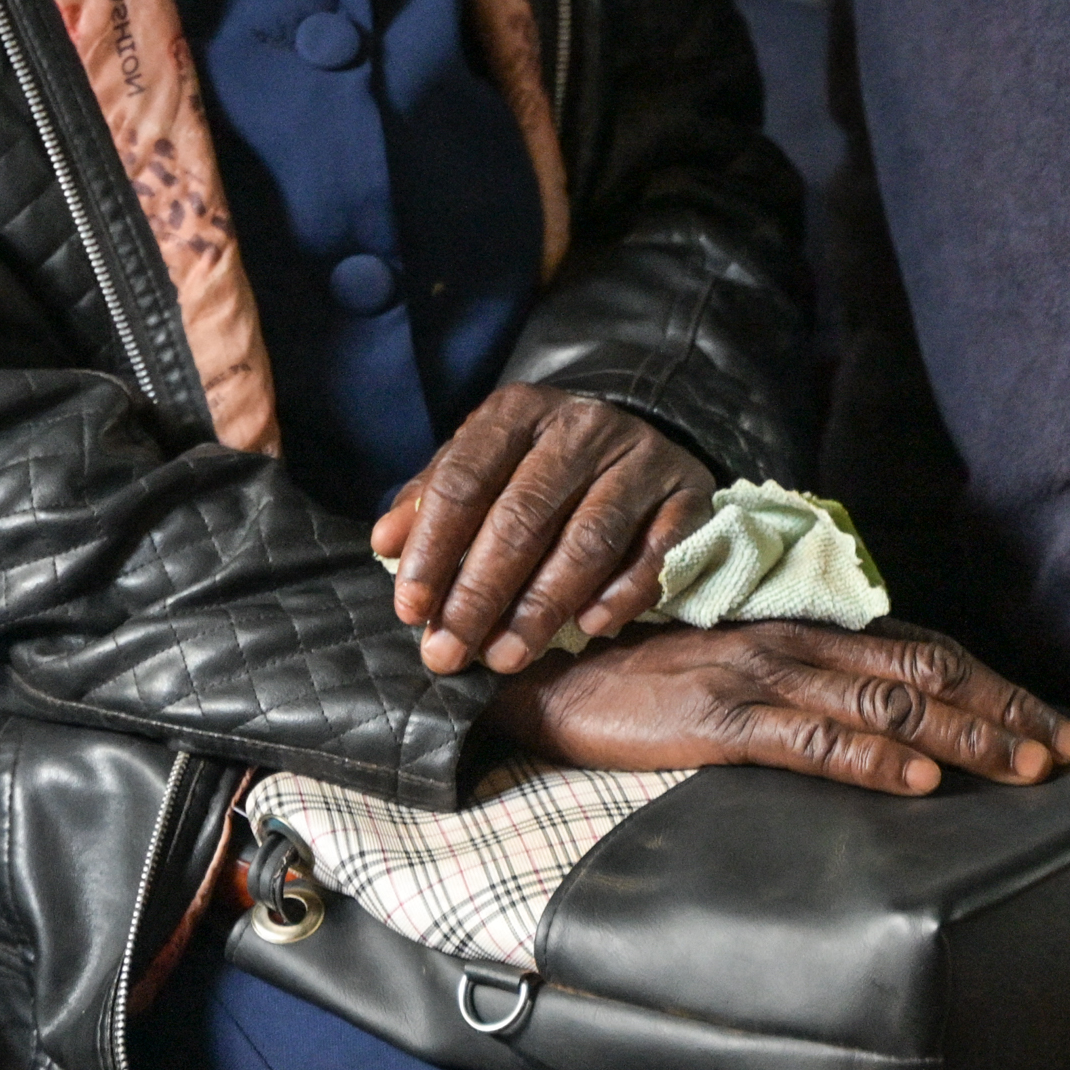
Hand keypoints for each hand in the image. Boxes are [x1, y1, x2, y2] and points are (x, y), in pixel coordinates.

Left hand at [374, 386, 712, 675]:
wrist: (639, 432)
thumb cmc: (539, 463)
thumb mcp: (482, 466)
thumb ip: (432, 501)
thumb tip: (383, 544)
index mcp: (517, 412)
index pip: (462, 481)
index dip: (432, 550)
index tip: (410, 611)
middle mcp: (580, 426)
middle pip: (522, 517)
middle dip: (480, 593)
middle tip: (451, 652)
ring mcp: (639, 456)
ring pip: (587, 539)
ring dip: (544, 607)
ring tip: (508, 656)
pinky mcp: (686, 491)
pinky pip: (656, 550)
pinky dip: (622, 593)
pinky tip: (590, 628)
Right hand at [488, 619, 1069, 793]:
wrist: (545, 684)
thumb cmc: (641, 687)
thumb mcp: (735, 678)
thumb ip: (804, 691)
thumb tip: (885, 728)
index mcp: (799, 634)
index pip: (919, 652)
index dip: (994, 687)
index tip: (1054, 723)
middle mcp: (790, 644)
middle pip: (921, 673)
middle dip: (1003, 713)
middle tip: (1067, 752)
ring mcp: (755, 677)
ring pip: (883, 702)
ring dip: (961, 737)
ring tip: (1022, 767)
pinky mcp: (718, 718)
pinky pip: (810, 738)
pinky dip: (872, 760)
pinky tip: (917, 783)